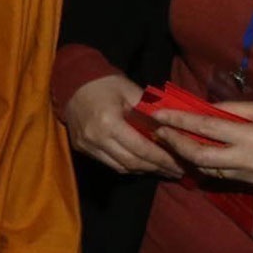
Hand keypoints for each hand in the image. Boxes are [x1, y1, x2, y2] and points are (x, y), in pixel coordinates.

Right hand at [63, 74, 178, 177]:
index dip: (162, 158)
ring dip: (144, 170)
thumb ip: (150, 112)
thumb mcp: (131, 91)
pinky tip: (142, 164)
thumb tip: (172, 130)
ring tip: (163, 170)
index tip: (180, 163)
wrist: (72, 81)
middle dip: (157, 168)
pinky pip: (109, 163)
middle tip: (177, 170)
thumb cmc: (105, 83)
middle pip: (131, 162)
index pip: (141, 148)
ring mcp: (87, 145)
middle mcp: (96, 138)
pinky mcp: (82, 148)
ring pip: (120, 167)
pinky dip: (128, 166)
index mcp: (109, 122)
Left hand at [152, 100, 252, 188]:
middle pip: (199, 156)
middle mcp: (247, 161)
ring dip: (186, 155)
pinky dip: (204, 163)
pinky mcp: (252, 185)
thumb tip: (206, 108)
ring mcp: (248, 177)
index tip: (159, 113)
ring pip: (207, 169)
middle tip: (158, 130)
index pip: (206, 128)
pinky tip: (195, 150)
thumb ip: (235, 110)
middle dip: (174, 143)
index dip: (179, 120)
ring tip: (171, 139)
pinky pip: (220, 175)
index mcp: (252, 138)